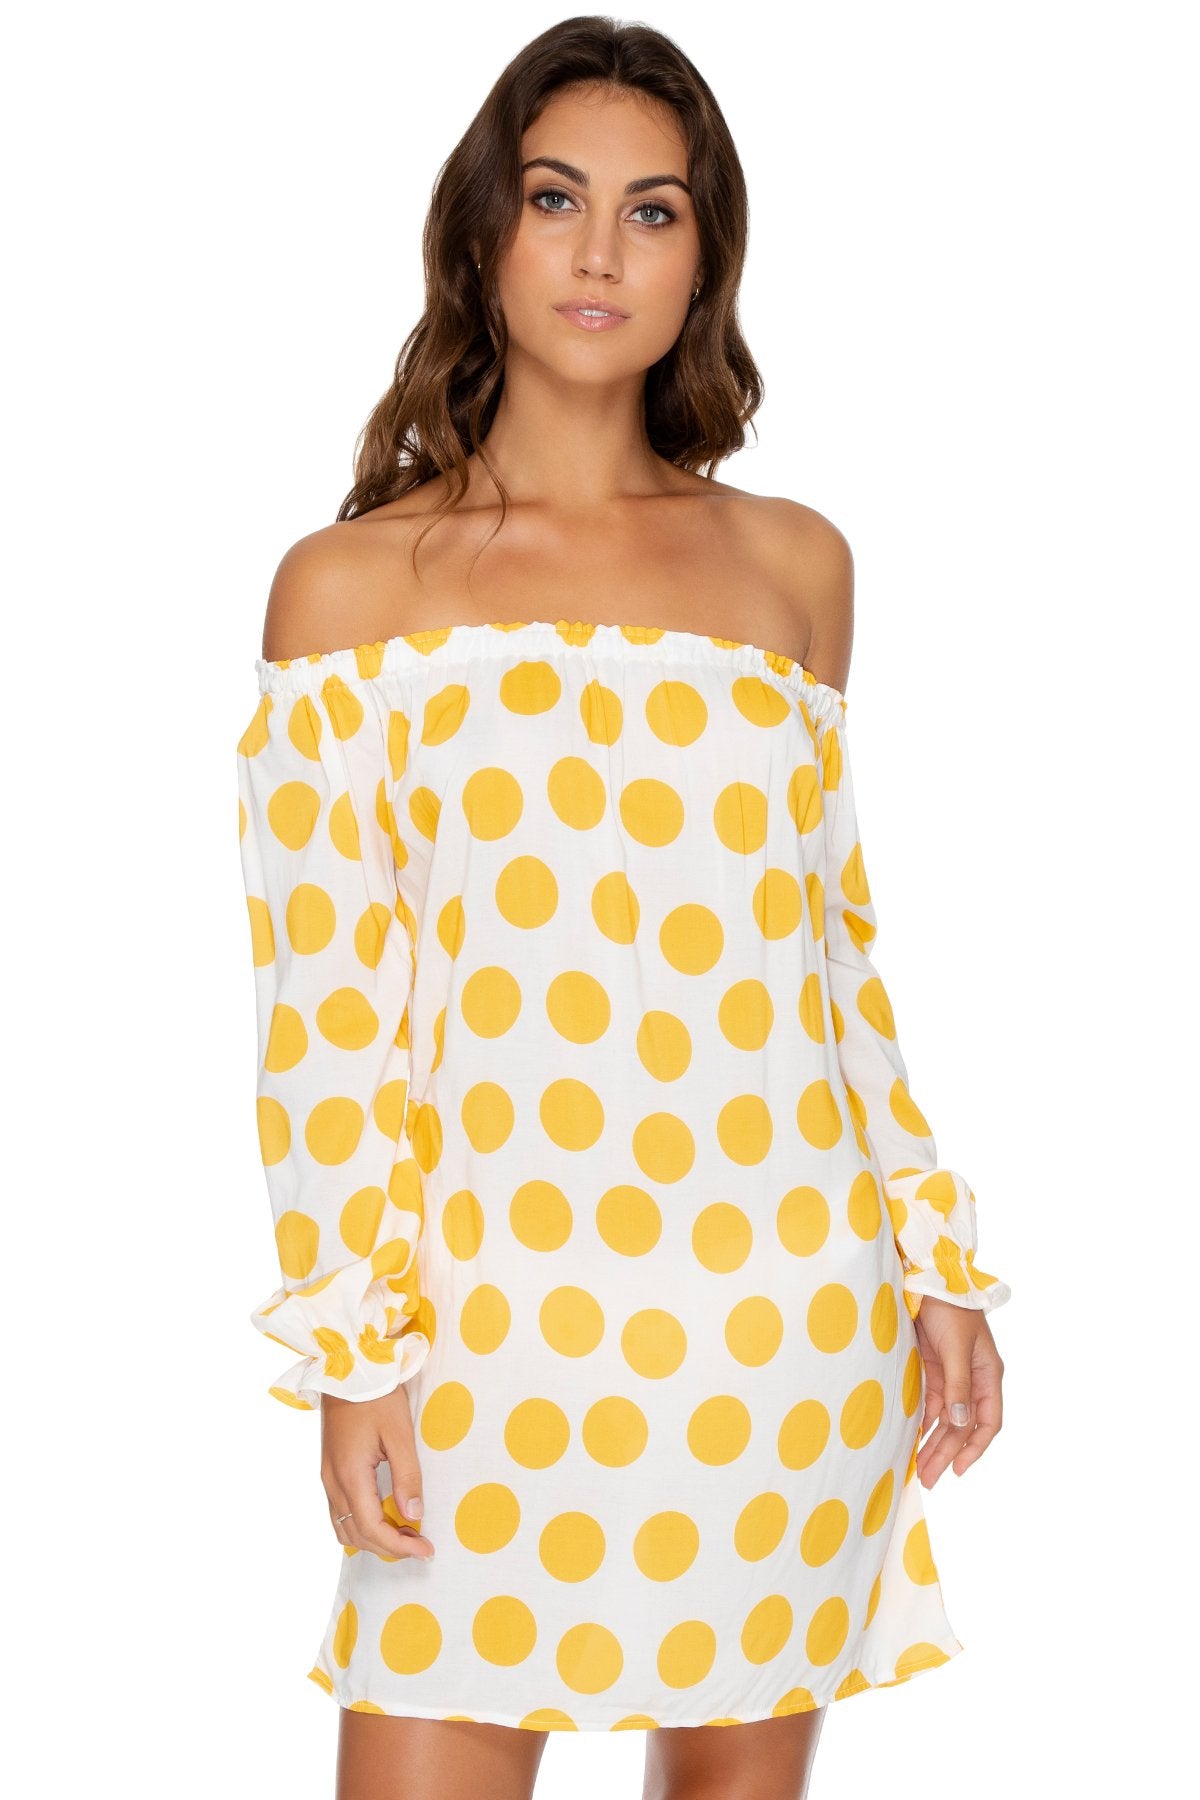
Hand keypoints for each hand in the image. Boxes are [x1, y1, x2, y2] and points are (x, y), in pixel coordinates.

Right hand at [319, 1385, 434, 1560]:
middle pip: (356, 1535)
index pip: (372, 1529)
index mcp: (350, 1475)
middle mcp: (333, 1482)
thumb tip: (414, 1515)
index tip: (426, 1550)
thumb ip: (407, 1476)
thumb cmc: (376, 1396)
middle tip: (420, 1543)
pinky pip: (339, 1512)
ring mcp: (327, 1477)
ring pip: (344, 1528)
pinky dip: (360, 1525)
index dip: (399, 1546)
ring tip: (404, 1533)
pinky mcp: (328, 1469)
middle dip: (388, 1547)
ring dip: (373, 1539)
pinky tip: (382, 1516)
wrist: (347, 1369)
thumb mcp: (399, 1433)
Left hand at [912, 1298, 1003, 1487]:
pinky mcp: (932, 1369)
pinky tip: (914, 1440)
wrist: (928, 1279)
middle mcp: (972, 1380)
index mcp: (988, 1375)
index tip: (957, 1469)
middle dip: (947, 1453)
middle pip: (963, 1427)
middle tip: (929, 1478)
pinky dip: (923, 1424)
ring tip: (920, 1469)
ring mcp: (951, 1376)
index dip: (975, 1448)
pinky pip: (930, 1405)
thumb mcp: (957, 1348)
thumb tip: (961, 1423)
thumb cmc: (951, 1309)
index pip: (988, 1422)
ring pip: (946, 1420)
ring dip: (934, 1444)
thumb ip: (958, 1385)